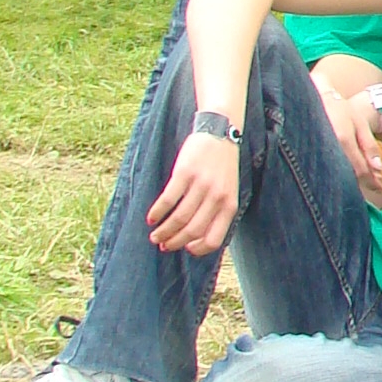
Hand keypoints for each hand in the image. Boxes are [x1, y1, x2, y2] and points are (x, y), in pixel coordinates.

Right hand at [146, 134, 239, 256]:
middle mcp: (217, 197)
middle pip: (192, 231)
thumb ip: (217, 212)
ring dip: (163, 231)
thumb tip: (196, 239)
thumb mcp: (228, 191)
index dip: (197, 249)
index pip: (214, 239)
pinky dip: (157, 213)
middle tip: (162, 245)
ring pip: (179, 218)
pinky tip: (151, 218)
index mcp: (230, 205)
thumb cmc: (221, 166)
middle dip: (175, 242)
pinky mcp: (185, 172)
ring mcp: (201, 185)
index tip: (185, 249)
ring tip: (154, 236)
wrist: (219, 132)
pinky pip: (168, 199)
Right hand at [320, 82, 381, 203]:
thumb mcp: (359, 124)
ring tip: (362, 185)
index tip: (381, 189)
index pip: (360, 170)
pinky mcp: (309, 155)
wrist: (313, 98)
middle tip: (374, 190)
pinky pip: (326, 171)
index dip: (372, 182)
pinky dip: (337, 176)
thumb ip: (369, 146)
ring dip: (350, 183)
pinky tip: (345, 177)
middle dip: (362, 185)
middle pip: (348, 177)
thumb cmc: (340, 109)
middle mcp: (329, 149)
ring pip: (336, 177)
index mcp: (343, 140)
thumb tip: (379, 169)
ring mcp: (317, 153)